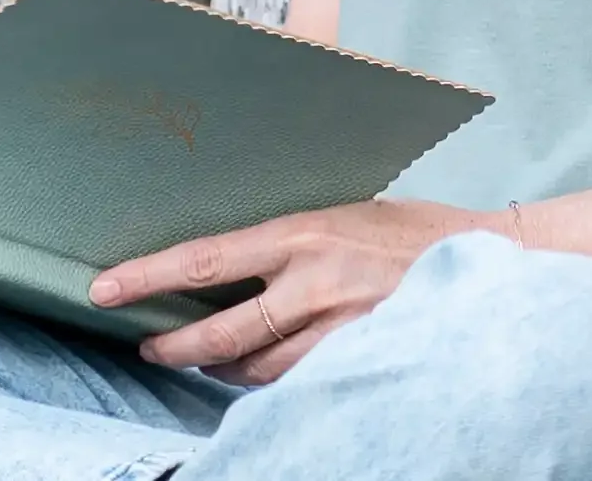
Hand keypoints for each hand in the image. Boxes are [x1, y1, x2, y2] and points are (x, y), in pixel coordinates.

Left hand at [93, 198, 510, 383]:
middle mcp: (315, 283)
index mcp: (303, 234)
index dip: (149, 277)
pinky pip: (300, 382)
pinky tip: (264, 374)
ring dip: (224, 367)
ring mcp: (339, 329)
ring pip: (258, 368)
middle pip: (223, 332)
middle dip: (176, 346)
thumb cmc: (413, 228)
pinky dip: (274, 381)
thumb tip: (233, 255)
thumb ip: (290, 237)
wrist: (486, 257)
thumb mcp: (344, 209)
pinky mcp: (361, 358)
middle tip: (149, 347)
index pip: (206, 259)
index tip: (105, 289)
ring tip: (204, 359)